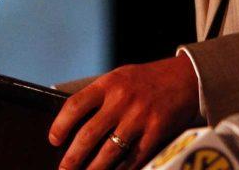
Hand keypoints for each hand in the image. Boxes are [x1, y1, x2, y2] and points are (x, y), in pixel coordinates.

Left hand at [48, 55, 200, 169]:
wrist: (185, 77)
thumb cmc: (146, 79)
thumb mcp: (118, 78)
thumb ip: (100, 96)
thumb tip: (75, 120)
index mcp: (107, 84)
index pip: (74, 105)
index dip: (61, 125)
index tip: (53, 140)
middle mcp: (121, 101)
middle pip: (89, 134)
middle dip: (73, 156)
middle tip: (64, 169)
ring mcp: (139, 118)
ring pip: (110, 151)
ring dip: (95, 168)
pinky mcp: (156, 132)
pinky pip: (135, 157)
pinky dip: (123, 169)